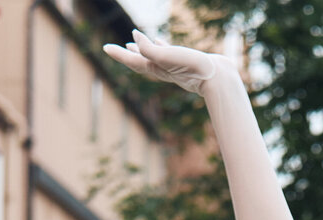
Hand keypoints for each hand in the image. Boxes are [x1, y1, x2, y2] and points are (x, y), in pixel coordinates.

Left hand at [102, 29, 233, 94]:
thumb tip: (135, 38)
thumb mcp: (167, 57)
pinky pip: (166, 51)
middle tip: (114, 50)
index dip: (118, 54)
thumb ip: (149, 49)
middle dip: (126, 55)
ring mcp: (172, 66)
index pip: (132, 61)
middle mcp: (161, 68)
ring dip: (140, 50)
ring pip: (151, 56)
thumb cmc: (192, 68)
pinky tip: (158, 40)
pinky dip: (158, 45)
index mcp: (155, 68)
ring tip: (131, 44)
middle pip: (138, 61)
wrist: (217, 78)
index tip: (105, 48)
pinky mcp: (183, 61)